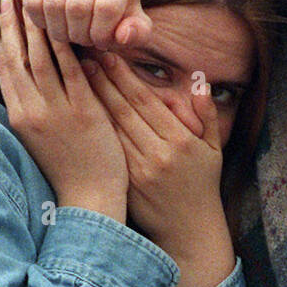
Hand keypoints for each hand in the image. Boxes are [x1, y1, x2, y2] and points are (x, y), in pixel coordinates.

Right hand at [0, 0, 126, 221]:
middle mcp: (31, 111)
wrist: (87, 197)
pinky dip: (68, 48)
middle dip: (14, 23)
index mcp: (17, 116)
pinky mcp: (83, 113)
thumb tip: (25, 79)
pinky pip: (73, 73)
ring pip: (42, 60)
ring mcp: (56, 111)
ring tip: (37, 0)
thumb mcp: (35, 137)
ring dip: (38, 27)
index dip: (2, 36)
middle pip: (18, 57)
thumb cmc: (64, 168)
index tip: (1, 11)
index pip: (5, 67)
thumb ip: (29, 107)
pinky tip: (67, 27)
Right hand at [20, 0, 152, 49]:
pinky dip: (40, 21)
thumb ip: (138, 33)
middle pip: (77, 7)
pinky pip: (32, 1)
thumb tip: (122, 35)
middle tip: (82, 38)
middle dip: (79, 34)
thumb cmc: (112, 9)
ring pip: (53, 4)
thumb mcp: (131, 23)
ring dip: (59, 30)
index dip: (100, 34)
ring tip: (69, 31)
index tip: (100, 41)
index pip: (107, 7)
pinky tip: (51, 21)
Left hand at [95, 53, 234, 286]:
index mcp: (180, 141)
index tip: (108, 55)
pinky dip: (91, 131)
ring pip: (110, 130)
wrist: (189, 231)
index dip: (124, 77)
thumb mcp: (213, 149)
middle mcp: (157, 154)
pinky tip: (75, 113)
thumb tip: (199, 82)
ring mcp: (138, 171)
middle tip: (82, 57)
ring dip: (90, 103)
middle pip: (123, 111)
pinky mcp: (125, 185)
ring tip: (72, 78)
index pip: (146, 101)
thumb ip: (206, 115)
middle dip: (102, 82)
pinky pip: (106, 152)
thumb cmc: (202, 185)